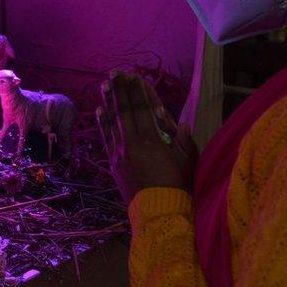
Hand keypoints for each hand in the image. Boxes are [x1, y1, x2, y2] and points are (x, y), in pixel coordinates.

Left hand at [99, 70, 196, 204]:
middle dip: (120, 90)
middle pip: (124, 111)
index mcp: (151, 140)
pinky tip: (99, 111)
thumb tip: (182, 123)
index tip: (133, 76)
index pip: (142, 109)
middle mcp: (132, 143)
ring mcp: (120, 153)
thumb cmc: (177, 188)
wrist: (158, 213)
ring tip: (104, 85)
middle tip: (114, 72)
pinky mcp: (113, 164)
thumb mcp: (187, 163)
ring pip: (112, 122)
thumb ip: (184, 142)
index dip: (137, 91)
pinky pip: (106, 139)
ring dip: (108, 102)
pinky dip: (102, 124)